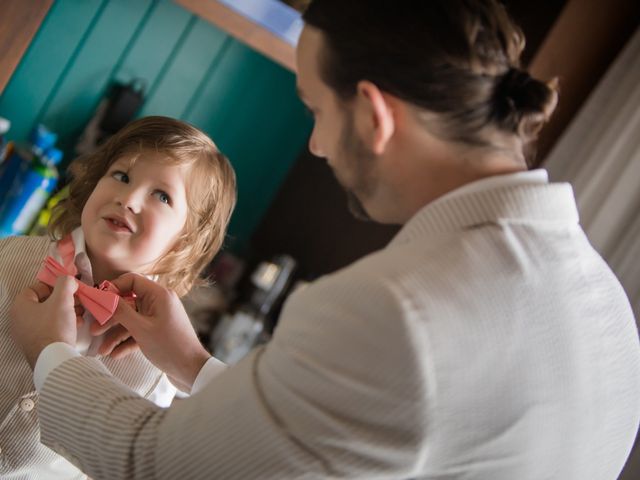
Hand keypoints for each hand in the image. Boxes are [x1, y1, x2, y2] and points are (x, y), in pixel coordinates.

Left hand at [10, 276, 81, 368]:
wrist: (54, 358)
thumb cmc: (55, 326)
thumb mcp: (63, 300)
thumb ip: (66, 283)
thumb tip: (69, 279)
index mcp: (20, 306)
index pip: (34, 288)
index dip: (53, 286)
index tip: (68, 288)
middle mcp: (20, 319)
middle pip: (44, 302)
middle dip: (64, 300)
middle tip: (78, 300)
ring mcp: (27, 333)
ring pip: (49, 316)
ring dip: (66, 312)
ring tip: (80, 313)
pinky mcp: (37, 344)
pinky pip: (50, 328)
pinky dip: (63, 324)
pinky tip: (77, 325)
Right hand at [92, 273, 210, 391]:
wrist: (191, 370)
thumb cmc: (170, 347)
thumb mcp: (141, 328)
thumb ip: (121, 311)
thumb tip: (104, 296)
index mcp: (159, 295)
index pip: (132, 281)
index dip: (113, 288)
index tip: (98, 300)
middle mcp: (160, 303)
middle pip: (128, 303)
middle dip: (110, 318)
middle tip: (93, 330)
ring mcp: (159, 318)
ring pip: (131, 320)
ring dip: (116, 334)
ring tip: (102, 350)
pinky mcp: (158, 332)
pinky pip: (138, 332)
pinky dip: (127, 342)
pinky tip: (115, 355)